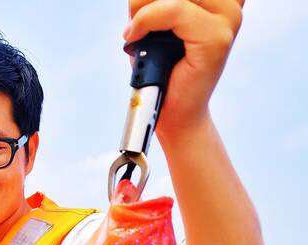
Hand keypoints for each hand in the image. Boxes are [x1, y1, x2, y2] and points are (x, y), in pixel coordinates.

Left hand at [123, 0, 243, 141]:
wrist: (171, 113)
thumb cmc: (161, 70)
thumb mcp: (156, 24)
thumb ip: (158, 1)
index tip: (142, 5)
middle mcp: (229, 3)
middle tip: (135, 20)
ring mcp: (228, 18)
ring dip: (142, 9)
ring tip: (137, 30)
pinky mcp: (217, 36)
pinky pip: (172, 10)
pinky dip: (145, 21)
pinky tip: (135, 36)